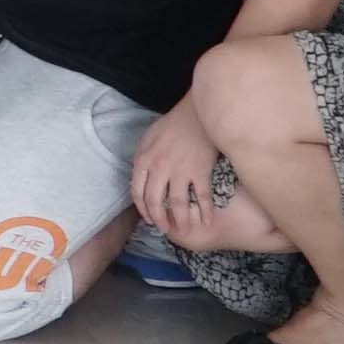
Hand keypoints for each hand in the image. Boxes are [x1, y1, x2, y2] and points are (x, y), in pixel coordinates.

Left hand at [129, 102, 220, 240]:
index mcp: (143, 160)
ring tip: (184, 230)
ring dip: (181, 220)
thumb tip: (140, 177)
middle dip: (159, 219)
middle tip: (165, 229)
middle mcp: (159, 168)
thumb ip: (142, 158)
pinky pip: (202, 198)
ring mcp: (180, 171)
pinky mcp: (201, 172)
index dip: (143, 209)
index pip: (137, 192)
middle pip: (155, 202)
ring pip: (177, 204)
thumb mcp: (148, 138)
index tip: (149, 218)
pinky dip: (204, 212)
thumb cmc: (172, 125)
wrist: (197, 114)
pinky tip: (206, 221)